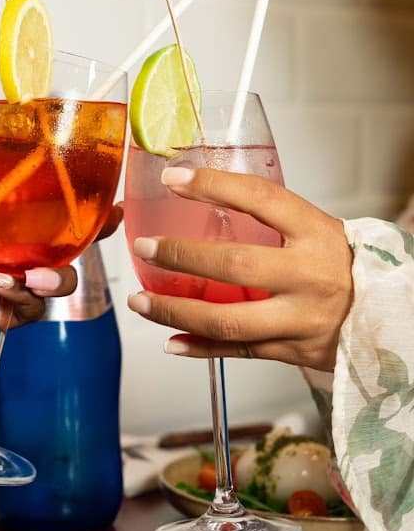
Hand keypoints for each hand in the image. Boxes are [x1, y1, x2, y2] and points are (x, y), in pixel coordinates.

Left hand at [0, 82, 78, 369]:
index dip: (63, 186)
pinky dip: (28, 302)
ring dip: (53, 273)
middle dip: (83, 231)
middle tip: (108, 220)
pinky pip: (27, 310)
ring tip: (32, 273)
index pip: (27, 192)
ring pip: (47, 274)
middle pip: (50, 235)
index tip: (92, 175)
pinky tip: (8, 291)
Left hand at [126, 166, 353, 371]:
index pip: (260, 199)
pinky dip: (199, 349)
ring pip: (228, 320)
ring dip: (176, 311)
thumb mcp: (317, 230)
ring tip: (141, 301)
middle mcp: (309, 276)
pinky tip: (170, 342)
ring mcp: (300, 319)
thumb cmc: (342, 266)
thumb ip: (270, 220)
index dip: (213, 186)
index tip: (173, 179)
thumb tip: (204, 194)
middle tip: (144, 247)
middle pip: (235, 265)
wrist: (389, 316)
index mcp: (317, 233)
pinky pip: (237, 351)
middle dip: (181, 256)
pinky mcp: (292, 351)